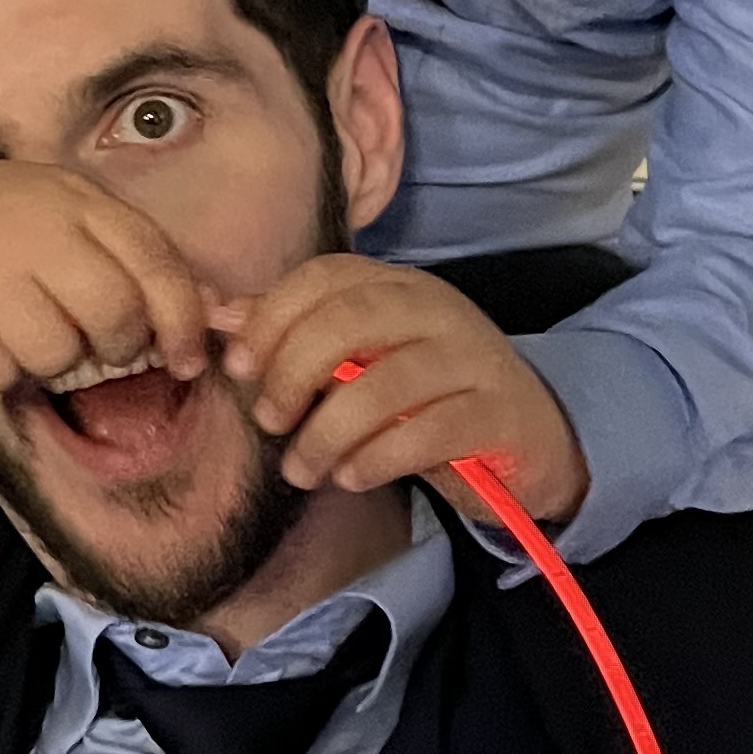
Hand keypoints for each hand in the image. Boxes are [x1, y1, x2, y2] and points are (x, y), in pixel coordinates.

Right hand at [0, 156, 209, 404]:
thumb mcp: (69, 210)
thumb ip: (133, 255)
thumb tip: (212, 314)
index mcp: (79, 202)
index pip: (158, 267)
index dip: (183, 324)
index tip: (184, 359)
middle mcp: (36, 232)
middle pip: (114, 318)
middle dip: (115, 348)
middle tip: (88, 342)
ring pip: (55, 355)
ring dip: (47, 361)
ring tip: (20, 331)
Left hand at [208, 257, 589, 524]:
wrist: (532, 436)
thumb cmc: (432, 398)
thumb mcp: (365, 361)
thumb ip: (298, 335)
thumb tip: (220, 315)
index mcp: (400, 287)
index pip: (326, 277)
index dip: (273, 315)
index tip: (240, 365)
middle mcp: (439, 311)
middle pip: (352, 319)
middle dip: (293, 370)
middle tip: (270, 421)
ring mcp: (474, 359)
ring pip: (388, 382)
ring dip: (329, 431)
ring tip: (302, 468)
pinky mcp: (499, 414)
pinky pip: (431, 431)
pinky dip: (380, 457)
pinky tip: (352, 477)